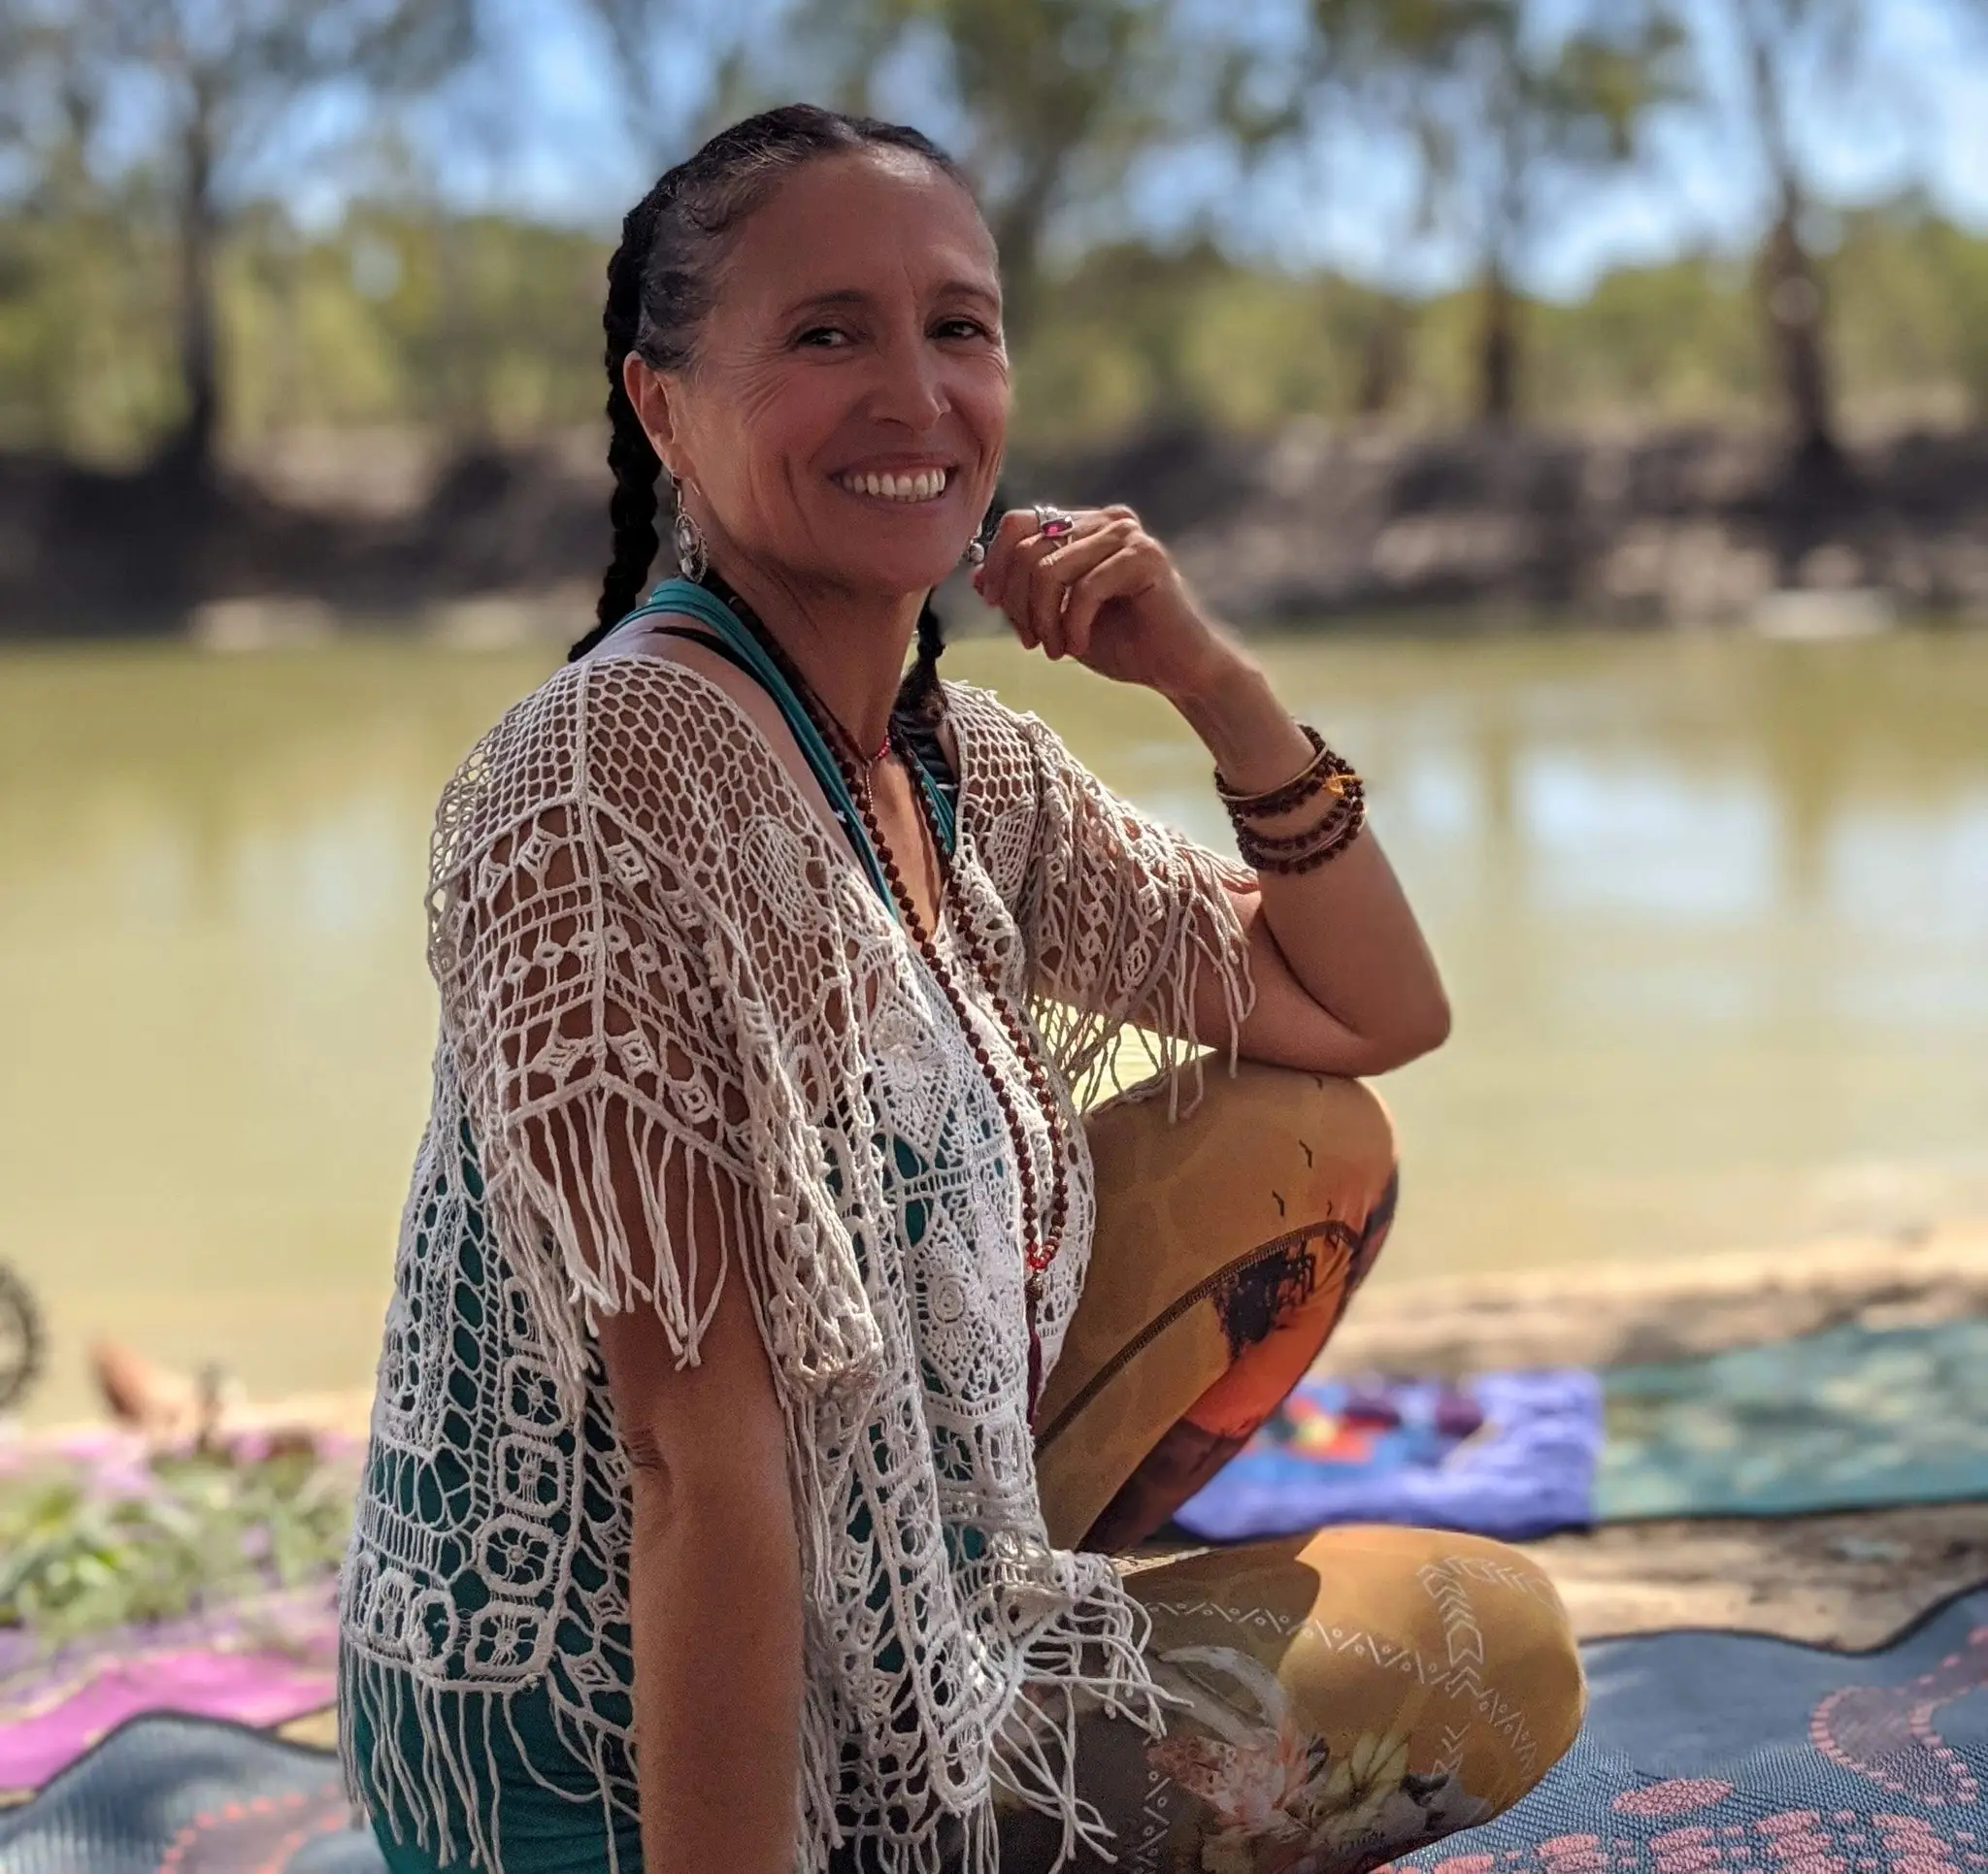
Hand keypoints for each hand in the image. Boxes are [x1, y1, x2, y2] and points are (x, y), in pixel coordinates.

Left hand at [970, 504, 1231, 701]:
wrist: (1177, 667)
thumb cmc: (1121, 643)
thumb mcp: (1057, 619)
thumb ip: (1022, 594)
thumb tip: (976, 578)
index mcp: (1082, 526)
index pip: (1018, 524)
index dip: (997, 565)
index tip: (994, 605)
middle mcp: (1104, 520)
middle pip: (1028, 547)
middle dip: (1018, 602)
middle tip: (1033, 642)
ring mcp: (1126, 534)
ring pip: (1049, 569)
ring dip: (1043, 619)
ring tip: (1056, 650)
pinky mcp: (1145, 556)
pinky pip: (1084, 588)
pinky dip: (1072, 626)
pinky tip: (1077, 648)